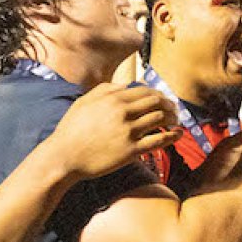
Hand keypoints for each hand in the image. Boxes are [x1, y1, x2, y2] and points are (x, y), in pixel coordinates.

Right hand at [43, 83, 181, 181]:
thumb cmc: (71, 130)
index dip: (159, 94)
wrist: (63, 157)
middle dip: (170, 104)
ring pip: (160, 119)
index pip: (145, 91)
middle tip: (174, 109)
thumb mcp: (84, 102)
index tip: (164, 99)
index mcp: (113, 99)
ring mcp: (128, 132)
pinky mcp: (131, 150)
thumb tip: (125, 84)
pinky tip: (178, 134)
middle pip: (157, 102)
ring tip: (175, 121)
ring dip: (173, 118)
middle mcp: (123, 113)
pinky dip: (172, 136)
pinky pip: (158, 141)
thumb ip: (105, 90)